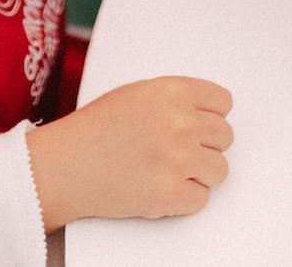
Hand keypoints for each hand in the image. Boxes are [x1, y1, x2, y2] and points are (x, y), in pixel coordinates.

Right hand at [26, 75, 233, 228]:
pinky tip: (163, 188)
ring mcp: (177, 159)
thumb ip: (175, 98)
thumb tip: (206, 112)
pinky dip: (185, 199)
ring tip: (172, 171)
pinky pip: (202, 199)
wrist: (66, 165)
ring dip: (200, 173)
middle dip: (206, 145)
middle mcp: (180, 122)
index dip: (213, 116)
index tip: (203, 125)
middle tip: (183, 151)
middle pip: (225, 137)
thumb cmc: (95, 129)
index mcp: (173, 91)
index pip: (223, 102)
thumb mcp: (138, 93)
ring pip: (219, 169)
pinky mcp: (170, 194)